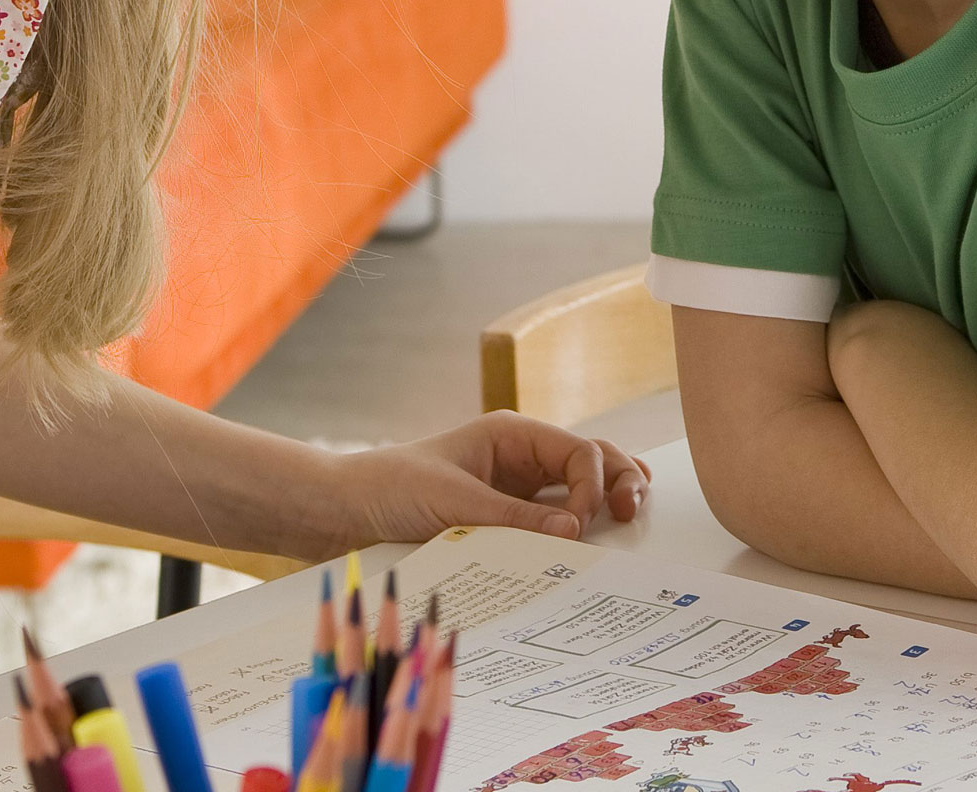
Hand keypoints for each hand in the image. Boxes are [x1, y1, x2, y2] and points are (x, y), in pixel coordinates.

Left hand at [316, 412, 651, 549]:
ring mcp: (517, 489)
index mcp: (512, 435)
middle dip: (619, 481)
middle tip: (634, 512)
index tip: (581, 523)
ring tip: (632, 519)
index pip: (577, 451)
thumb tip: (574, 532)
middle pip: (592, 462)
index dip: (592, 484)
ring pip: (581, 489)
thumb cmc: (390, 489)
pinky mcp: (506, 520)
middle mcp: (522, 458)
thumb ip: (513, 517)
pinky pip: (554, 522)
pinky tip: (600, 542)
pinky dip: (581, 530)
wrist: (342, 513)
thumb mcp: (452, 502)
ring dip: (609, 500)